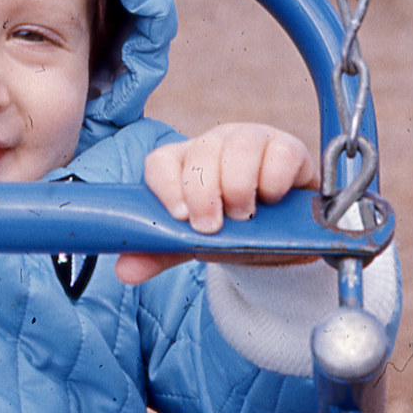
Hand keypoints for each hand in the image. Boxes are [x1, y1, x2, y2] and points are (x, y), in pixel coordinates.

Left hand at [114, 123, 318, 284]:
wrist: (275, 237)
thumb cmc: (226, 230)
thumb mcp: (191, 243)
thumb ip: (159, 252)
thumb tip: (125, 272)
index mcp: (182, 163)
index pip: (161, 162)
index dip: (167, 187)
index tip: (180, 217)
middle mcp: (213, 145)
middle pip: (201, 152)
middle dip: (204, 194)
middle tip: (213, 226)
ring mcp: (251, 141)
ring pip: (240, 146)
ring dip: (239, 186)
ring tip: (244, 216)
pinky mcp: (287, 149)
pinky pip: (281, 154)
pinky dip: (274, 180)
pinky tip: (272, 200)